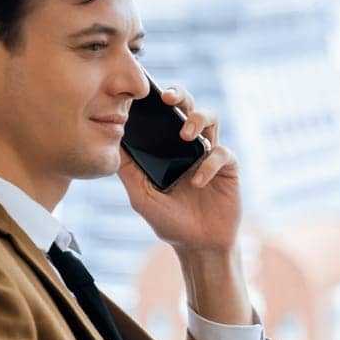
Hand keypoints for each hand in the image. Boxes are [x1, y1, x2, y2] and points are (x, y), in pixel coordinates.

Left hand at [115, 85, 240, 256]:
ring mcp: (209, 155)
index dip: (155, 99)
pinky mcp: (228, 168)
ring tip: (186, 135)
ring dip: (198, 119)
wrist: (198, 246)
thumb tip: (111, 141)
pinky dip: (210, 164)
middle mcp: (188, 146)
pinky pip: (222, 152)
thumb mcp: (141, 196)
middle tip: (168, 100)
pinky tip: (198, 182)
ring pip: (211, 118)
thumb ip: (128, 169)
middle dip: (180, 95)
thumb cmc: (169, 221)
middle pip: (188, 106)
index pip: (162, 115)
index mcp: (166, 148)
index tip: (142, 93)